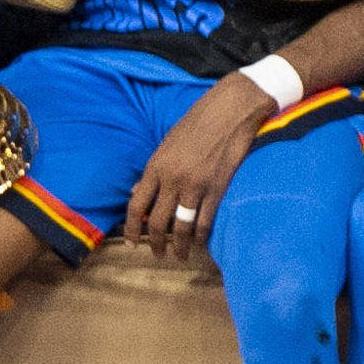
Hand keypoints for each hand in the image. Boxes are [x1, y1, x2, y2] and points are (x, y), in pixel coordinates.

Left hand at [124, 77, 267, 254]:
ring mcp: (196, 185)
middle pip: (158, 222)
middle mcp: (173, 178)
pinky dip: (202, 237)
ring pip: (182, 227)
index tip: (132, 243)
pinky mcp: (217, 188)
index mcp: (156, 165)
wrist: (231, 108)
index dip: (132, 229)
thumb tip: (138, 192)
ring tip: (181, 255)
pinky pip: (206, 222)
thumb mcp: (168, 142)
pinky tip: (201, 243)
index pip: (136, 205)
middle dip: (157, 244)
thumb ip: (154, 170)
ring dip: (181, 247)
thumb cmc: (198, 122)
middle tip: (159, 254)